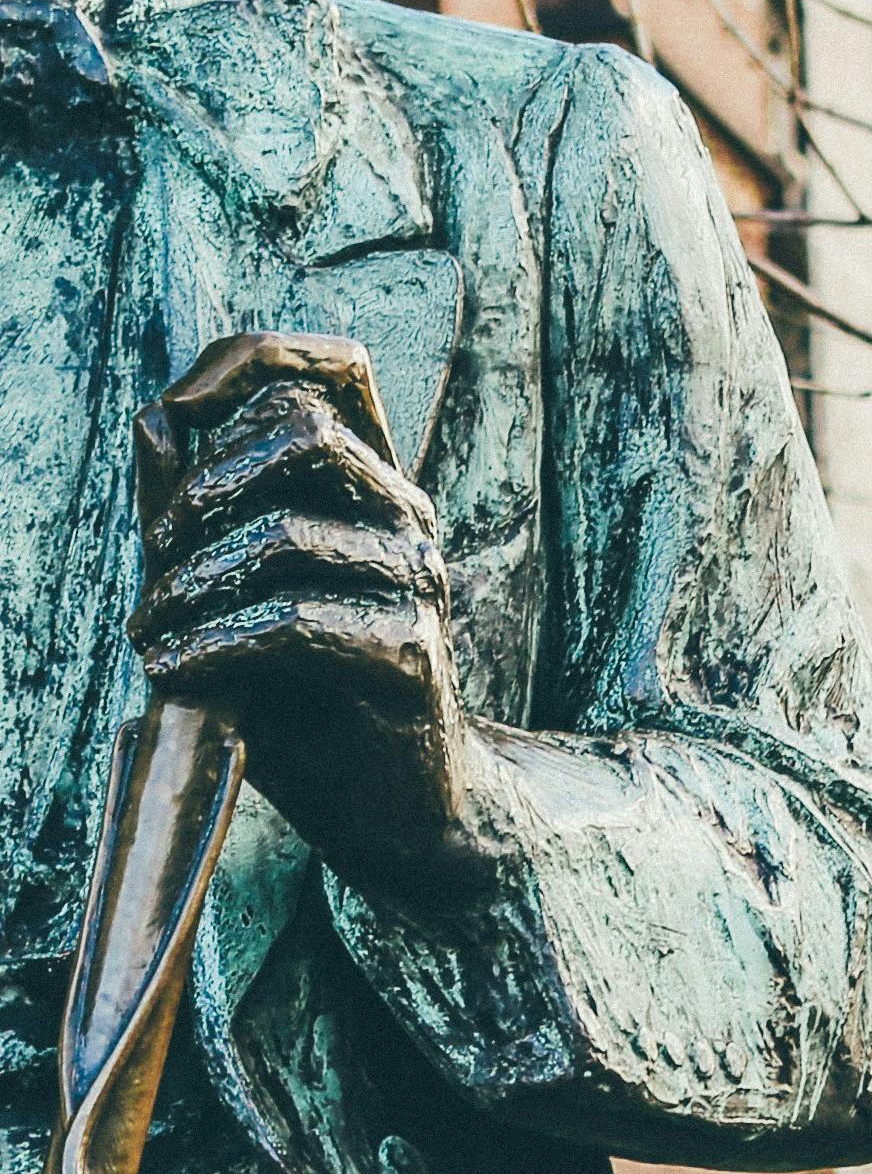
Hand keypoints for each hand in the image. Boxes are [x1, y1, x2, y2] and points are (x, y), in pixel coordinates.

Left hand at [127, 333, 491, 899]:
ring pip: (286, 529)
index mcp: (369, 484)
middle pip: (303, 426)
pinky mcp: (411, 655)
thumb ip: (190, 511)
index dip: (245, 363)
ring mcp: (418, 583)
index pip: (331, 366)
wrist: (386, 810)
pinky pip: (293, 622)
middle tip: (158, 554)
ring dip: (189, 581)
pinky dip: (210, 644)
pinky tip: (171, 671)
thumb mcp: (225, 592)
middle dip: (202, 485)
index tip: (174, 417)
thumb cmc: (301, 697)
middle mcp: (405, 516)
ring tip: (151, 631)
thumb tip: (154, 420)